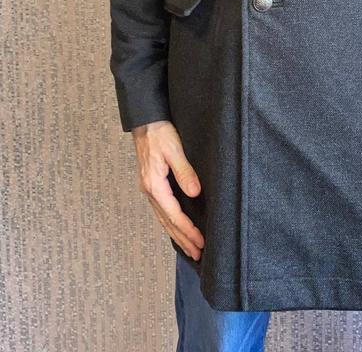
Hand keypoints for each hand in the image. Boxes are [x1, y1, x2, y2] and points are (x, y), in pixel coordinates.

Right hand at [132, 120, 204, 260]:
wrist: (145, 122)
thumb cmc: (159, 134)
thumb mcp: (174, 150)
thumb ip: (184, 172)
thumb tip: (195, 193)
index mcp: (154, 185)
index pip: (174, 215)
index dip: (188, 230)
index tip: (200, 242)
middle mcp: (149, 191)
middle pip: (167, 222)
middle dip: (182, 239)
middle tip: (197, 254)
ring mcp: (149, 189)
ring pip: (163, 218)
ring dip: (176, 234)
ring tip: (189, 247)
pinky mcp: (151, 184)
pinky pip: (161, 210)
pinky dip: (169, 222)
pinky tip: (175, 227)